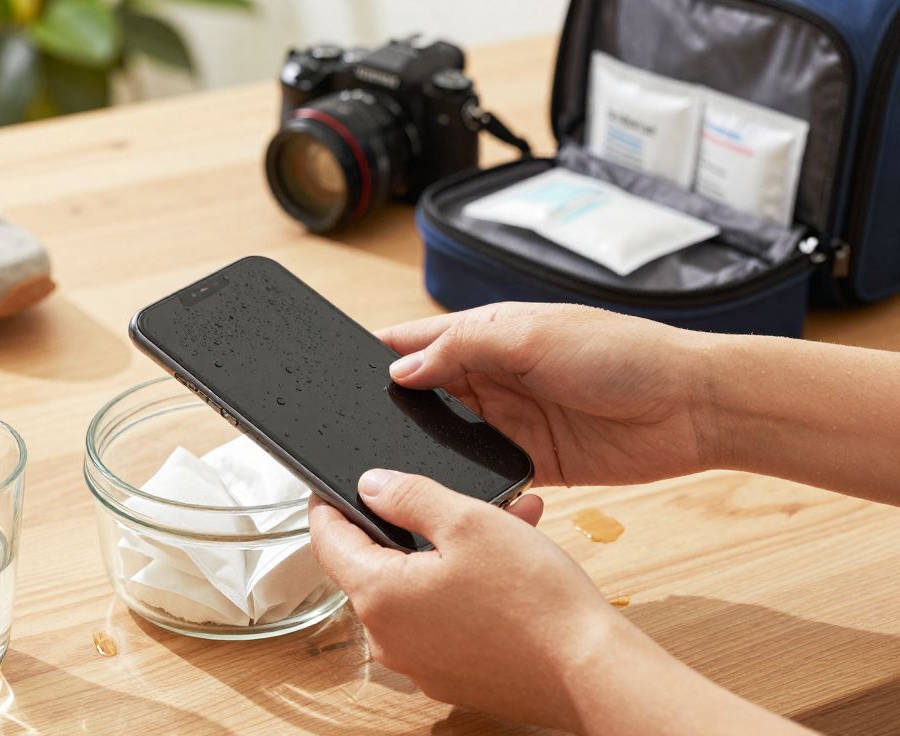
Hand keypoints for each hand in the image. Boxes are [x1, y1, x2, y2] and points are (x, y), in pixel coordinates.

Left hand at [309, 470, 619, 728]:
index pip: (327, 540)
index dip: (328, 505)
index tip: (330, 486)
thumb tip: (371, 485)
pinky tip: (509, 565)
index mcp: (377, 596)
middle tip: (452, 497)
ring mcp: (419, 661)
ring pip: (418, 586)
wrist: (590, 673)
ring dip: (450, 550)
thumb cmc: (534, 601)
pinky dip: (465, 586)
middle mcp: (388, 637)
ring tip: (504, 522)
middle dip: (412, 523)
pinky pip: (443, 616)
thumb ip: (409, 495)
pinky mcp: (452, 674)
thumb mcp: (468, 520)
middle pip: (376, 563)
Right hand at [379, 302, 714, 486]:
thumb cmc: (622, 354)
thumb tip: (402, 369)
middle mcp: (496, 377)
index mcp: (491, 335)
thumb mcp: (531, 336)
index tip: (337, 367)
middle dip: (394, 406)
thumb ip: (462, 349)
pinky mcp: (534, 462)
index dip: (381, 352)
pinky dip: (466, 479)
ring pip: (449, 435)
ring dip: (428, 446)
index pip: (419, 340)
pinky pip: (485, 472)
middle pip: (427, 391)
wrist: (691, 407)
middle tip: (354, 428)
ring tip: (394, 462)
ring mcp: (513, 421)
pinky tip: (445, 488)